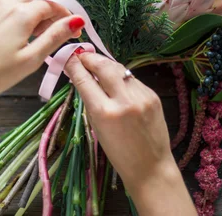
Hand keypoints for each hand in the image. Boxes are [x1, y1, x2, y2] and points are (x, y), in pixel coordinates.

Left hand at [0, 0, 84, 107]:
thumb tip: (76, 21)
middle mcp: (8, 3)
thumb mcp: (31, 59)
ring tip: (35, 33)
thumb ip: (55, 37)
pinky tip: (17, 32)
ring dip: (34, 6)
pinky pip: (8, 1)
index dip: (67, 16)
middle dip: (51, 8)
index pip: (53, 3)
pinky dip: (20, 9)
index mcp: (23, 13)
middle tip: (52, 33)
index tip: (74, 32)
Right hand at [65, 52, 195, 215]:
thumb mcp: (96, 127)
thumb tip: (82, 76)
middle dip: (90, 58)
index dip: (74, 65)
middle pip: (103, 66)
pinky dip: (120, 76)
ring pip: (119, 69)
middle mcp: (124, 100)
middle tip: (81, 55)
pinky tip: (114, 79)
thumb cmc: (118, 152)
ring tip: (95, 63)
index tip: (68, 57)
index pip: (85, 79)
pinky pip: (131, 79)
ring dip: (105, 64)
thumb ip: (90, 100)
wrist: (150, 166)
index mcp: (104, 112)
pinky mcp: (153, 95)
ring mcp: (141, 95)